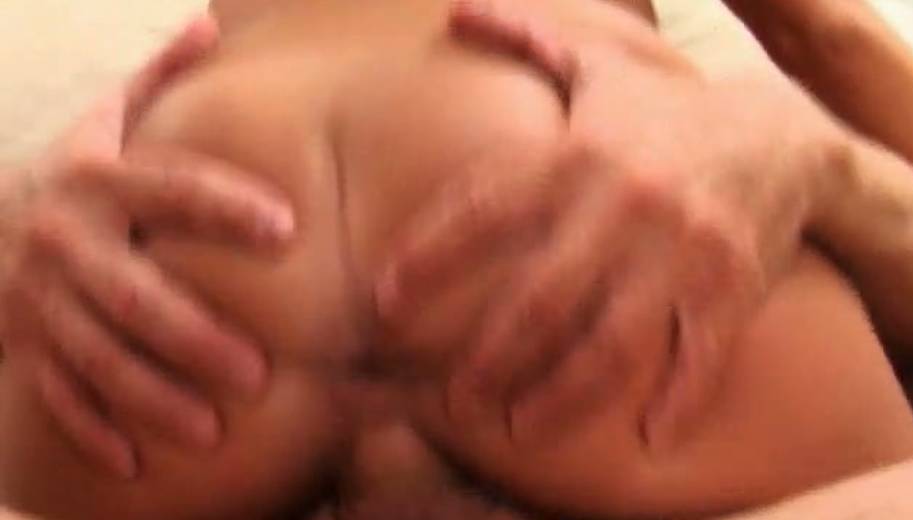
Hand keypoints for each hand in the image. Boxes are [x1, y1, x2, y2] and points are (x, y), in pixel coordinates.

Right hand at [0, 15, 294, 477]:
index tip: (287, 229)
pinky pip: (55, 394)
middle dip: (192, 335)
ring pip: (95, 357)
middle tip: (259, 372)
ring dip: (151, 397)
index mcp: (96, 181)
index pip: (167, 189)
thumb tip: (209, 23)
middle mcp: (66, 242)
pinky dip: (91, 430)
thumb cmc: (71, 177)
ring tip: (211, 431)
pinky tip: (134, 464)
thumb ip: (157, 80)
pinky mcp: (27, 347)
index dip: (223, 206)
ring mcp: (40, 302)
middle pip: (130, 294)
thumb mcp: (102, 123)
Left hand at [378, 0, 843, 449]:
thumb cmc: (669, 109)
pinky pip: (701, 356)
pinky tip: (650, 436)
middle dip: (490, 354)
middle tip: (453, 395)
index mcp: (580, 153)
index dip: (430, 255)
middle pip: (542, 297)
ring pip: (612, 341)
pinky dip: (679, 400)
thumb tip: (458, 8)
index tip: (384, 300)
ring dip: (561, 394)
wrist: (785, 135)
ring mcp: (681, 252)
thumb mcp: (602, 65)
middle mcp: (625, 205)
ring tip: (520, 427)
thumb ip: (528, 37)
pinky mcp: (731, 288)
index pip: (487, 209)